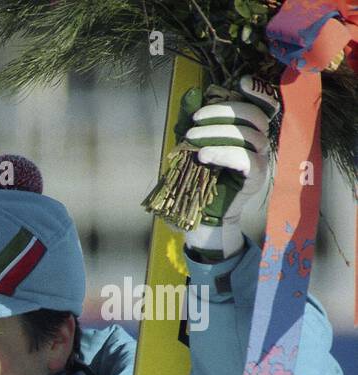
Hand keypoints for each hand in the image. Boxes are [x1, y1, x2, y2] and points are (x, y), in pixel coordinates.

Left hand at [180, 75, 279, 260]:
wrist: (204, 212)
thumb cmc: (200, 177)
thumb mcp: (194, 145)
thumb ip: (196, 122)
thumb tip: (190, 95)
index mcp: (249, 132)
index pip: (262, 106)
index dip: (257, 92)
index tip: (240, 83)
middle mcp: (260, 143)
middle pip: (254, 117)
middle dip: (224, 113)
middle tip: (196, 120)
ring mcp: (261, 160)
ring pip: (250, 136)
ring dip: (218, 133)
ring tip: (192, 139)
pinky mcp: (257, 177)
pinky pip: (247, 159)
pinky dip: (224, 153)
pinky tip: (205, 155)